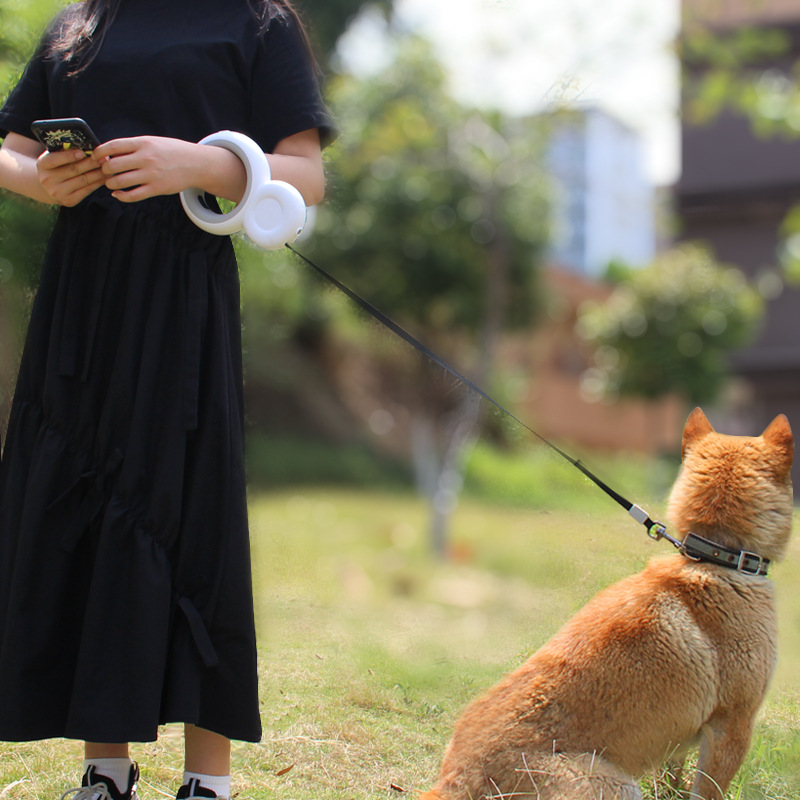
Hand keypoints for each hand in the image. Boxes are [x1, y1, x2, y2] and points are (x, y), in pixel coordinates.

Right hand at [36, 148, 105, 206]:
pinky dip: (98, 183)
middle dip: (91, 163)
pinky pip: (87, 190)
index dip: (69, 156)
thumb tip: (86, 146)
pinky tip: (105, 177)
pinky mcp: (69, 201)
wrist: (47, 188)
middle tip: (104, 158)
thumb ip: (64, 151)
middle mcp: (47, 180)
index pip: (54, 159)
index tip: (83, 152)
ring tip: (108, 167)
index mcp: (42, 165)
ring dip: (98, 173)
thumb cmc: (55, 167)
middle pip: (73, 170)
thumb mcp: (53, 156)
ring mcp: (58, 192)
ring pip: (83, 180)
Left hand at [95, 136, 246, 203]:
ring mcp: (151, 175)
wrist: (195, 164)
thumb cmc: (171, 152)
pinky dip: (121, 196)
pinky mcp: (156, 189)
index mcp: (142, 143)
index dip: (99, 153)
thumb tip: (108, 154)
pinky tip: (118, 194)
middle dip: (103, 170)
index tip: (95, 157)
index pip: (112, 146)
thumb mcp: (152, 142)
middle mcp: (146, 158)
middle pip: (112, 166)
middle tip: (104, 172)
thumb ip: (132, 147)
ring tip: (111, 183)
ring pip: (119, 182)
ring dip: (110, 184)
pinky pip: (132, 195)